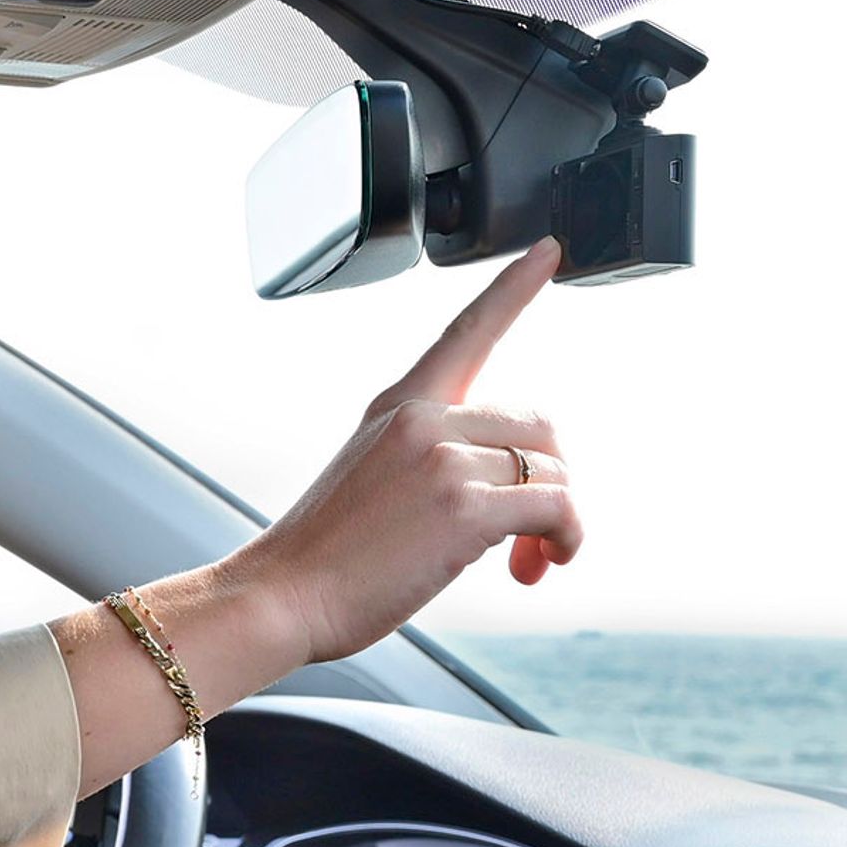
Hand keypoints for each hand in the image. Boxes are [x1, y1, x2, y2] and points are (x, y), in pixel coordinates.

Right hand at [231, 238, 583, 664]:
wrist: (281, 595)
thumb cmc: (322, 555)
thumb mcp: (369, 478)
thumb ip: (429, 459)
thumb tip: (510, 490)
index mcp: (397, 405)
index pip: (465, 333)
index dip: (513, 289)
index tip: (547, 252)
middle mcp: (422, 418)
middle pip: (538, 425)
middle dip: (548, 481)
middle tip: (528, 541)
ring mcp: (443, 458)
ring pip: (553, 470)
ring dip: (555, 523)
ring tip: (525, 562)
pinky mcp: (465, 506)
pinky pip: (556, 507)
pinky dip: (564, 538)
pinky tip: (537, 565)